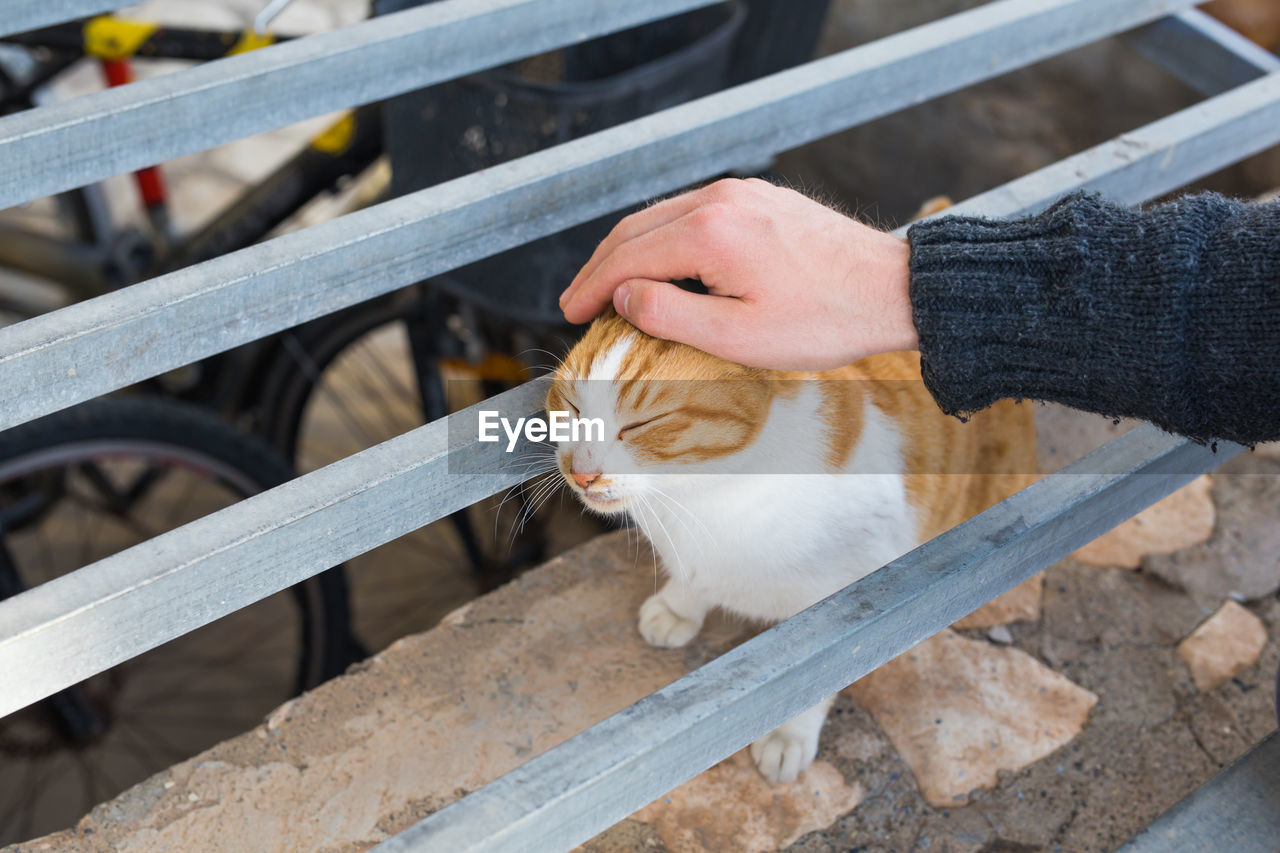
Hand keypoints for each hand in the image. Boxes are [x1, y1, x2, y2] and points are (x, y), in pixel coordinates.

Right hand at [559, 178, 916, 370]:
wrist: (892, 289)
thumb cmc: (823, 320)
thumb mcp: (738, 338)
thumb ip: (670, 315)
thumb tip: (624, 295)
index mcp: (709, 233)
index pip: (626, 256)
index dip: (591, 286)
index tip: (571, 312)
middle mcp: (720, 199)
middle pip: (636, 228)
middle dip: (601, 265)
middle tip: (578, 300)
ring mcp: (743, 193)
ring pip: (663, 215)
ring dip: (631, 250)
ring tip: (612, 285)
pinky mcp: (761, 198)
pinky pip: (694, 212)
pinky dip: (665, 237)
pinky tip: (662, 263)